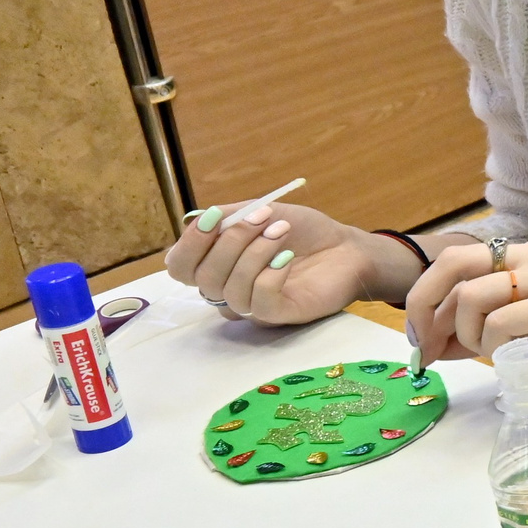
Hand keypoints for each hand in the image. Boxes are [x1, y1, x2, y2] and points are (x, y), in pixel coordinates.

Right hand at [165, 200, 386, 325]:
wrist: (347, 247)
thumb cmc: (303, 231)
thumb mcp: (262, 211)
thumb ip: (227, 216)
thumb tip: (193, 219)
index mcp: (218, 264)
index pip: (180, 267)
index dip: (190, 244)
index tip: (213, 217)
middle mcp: (228, 290)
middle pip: (203, 277)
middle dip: (231, 241)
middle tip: (265, 217)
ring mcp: (252, 306)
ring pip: (230, 290)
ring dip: (254, 254)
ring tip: (281, 231)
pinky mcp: (278, 316)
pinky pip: (258, 303)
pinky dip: (269, 275)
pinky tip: (287, 258)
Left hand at [405, 238, 527, 376]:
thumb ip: (494, 325)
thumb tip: (439, 343)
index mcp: (527, 252)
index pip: (455, 260)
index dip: (425, 298)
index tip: (420, 338)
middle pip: (452, 265)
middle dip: (423, 307)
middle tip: (424, 346)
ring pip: (472, 296)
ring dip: (463, 333)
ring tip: (482, 354)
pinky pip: (503, 322)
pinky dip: (493, 344)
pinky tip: (510, 356)